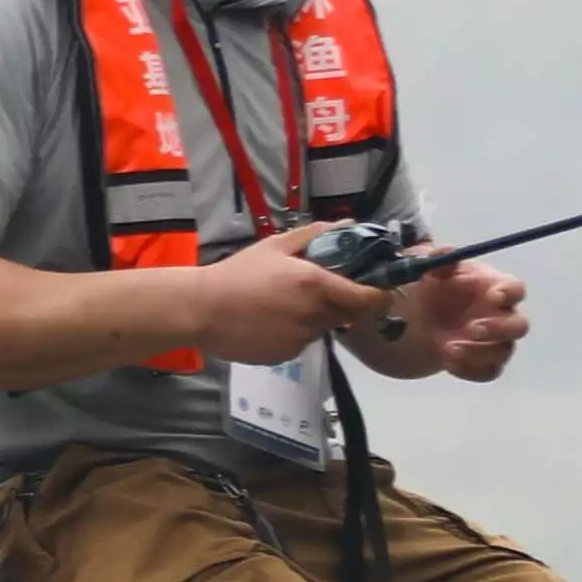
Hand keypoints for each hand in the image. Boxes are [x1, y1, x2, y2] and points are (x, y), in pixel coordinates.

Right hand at [178, 234, 378, 364]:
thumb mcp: (275, 246)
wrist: (201, 310)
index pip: (368, 299)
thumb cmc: (238, 273)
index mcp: (317, 285)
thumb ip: (315, 235)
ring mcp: (301, 339)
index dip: (380, 296)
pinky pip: (302, 343)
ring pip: (323, 328)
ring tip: (283, 304)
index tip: (379, 289)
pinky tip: (270, 321)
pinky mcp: (287, 356)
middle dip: (341, 303)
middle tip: (318, 290)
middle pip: (347, 314)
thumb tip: (346, 225)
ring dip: (316, 317)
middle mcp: (315, 316)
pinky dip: (295, 332)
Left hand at [350, 255, 532, 383]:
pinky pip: (488, 372)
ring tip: (448, 349)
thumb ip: (435, 260)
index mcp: (491, 287)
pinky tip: (448, 363)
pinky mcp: (478, 363)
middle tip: (472, 329)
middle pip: (519, 325)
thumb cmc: (424, 286)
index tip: (492, 296)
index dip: (510, 293)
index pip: (516, 289)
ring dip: (480, 352)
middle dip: (500, 329)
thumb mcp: (423, 266)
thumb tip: (445, 253)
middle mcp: (497, 315)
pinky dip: (471, 370)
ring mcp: (490, 342)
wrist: (404, 319)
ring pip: (504, 352)